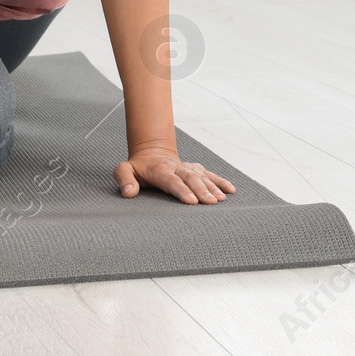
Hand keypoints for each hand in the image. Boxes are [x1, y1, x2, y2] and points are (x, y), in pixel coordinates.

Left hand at [114, 147, 235, 203]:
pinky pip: (210, 174)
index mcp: (159, 170)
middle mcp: (177, 167)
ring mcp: (188, 168)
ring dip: (213, 187)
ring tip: (221, 199)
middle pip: (191, 179)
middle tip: (211, 203)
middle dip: (201, 190)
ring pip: (202, 176)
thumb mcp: (124, 170)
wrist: (152, 153)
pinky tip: (230, 190)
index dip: (182, 190)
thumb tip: (129, 192)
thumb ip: (124, 179)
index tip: (191, 201)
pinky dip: (221, 181)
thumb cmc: (137, 168)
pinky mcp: (196, 169)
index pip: (172, 181)